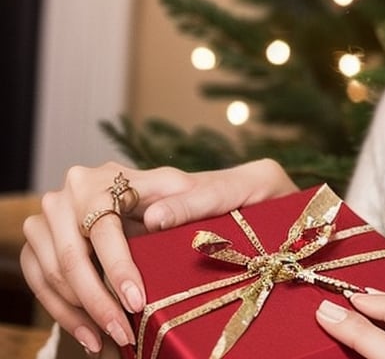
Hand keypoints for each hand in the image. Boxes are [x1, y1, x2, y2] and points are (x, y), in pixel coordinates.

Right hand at [20, 158, 295, 354]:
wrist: (194, 194)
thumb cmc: (205, 192)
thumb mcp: (208, 193)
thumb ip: (187, 201)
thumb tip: (156, 218)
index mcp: (105, 179)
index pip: (104, 228)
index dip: (117, 267)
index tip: (137, 301)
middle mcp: (70, 194)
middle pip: (70, 256)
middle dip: (96, 301)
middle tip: (122, 332)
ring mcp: (51, 219)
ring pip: (52, 273)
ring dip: (78, 314)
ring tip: (108, 340)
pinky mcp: (44, 243)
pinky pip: (42, 282)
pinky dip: (65, 312)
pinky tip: (90, 335)